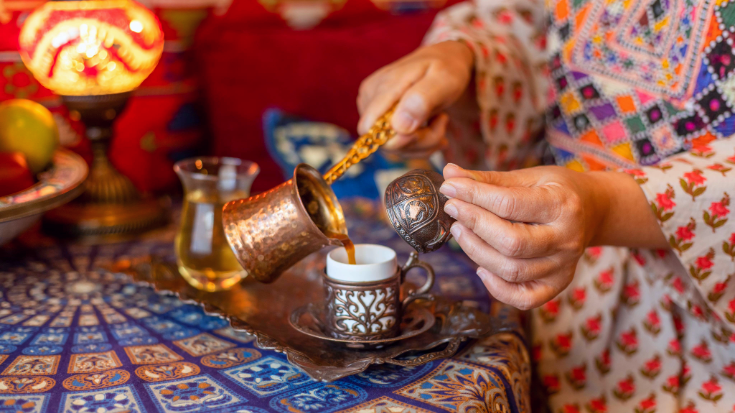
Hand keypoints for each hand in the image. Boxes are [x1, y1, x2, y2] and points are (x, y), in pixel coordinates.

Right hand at [357, 41, 472, 156]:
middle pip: (384, 142)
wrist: (443, 60)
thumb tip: (399, 126)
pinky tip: (432, 127)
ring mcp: (371, 109)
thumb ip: (422, 100)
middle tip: (443, 121)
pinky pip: (396, 146)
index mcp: (382, 86)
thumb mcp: (444, 80)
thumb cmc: (446, 68)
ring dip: (422, 143)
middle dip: (420, 141)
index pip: (372, 129)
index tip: (433, 126)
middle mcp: (369, 98)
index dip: (401, 140)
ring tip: (440, 121)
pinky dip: (418, 143)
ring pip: (392, 148)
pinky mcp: (377, 119)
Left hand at [439, 164, 634, 309]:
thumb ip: (489, 179)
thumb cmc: (557, 190)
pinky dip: (497, 289)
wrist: (595, 210)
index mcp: (562, 204)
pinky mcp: (558, 285)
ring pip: (512, 271)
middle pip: (511, 242)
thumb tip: (450, 174)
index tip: (449, 188)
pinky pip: (523, 299)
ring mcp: (564, 266)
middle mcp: (566, 239)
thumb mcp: (530, 176)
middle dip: (474, 225)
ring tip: (461, 232)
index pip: (509, 204)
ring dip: (476, 252)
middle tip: (453, 210)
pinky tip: (481, 268)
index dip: (473, 196)